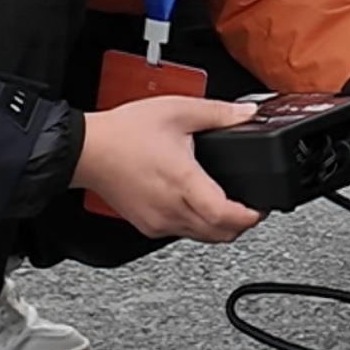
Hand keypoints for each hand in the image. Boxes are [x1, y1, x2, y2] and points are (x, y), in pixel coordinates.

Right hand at [73, 97, 264, 242]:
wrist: (87, 151)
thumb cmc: (124, 133)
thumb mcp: (177, 111)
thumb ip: (218, 113)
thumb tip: (247, 114)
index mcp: (183, 182)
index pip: (226, 216)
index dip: (250, 216)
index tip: (262, 207)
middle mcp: (172, 209)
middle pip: (220, 235)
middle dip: (242, 224)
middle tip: (251, 206)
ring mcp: (158, 222)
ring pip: (202, 238)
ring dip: (220, 227)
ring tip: (227, 204)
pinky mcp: (147, 226)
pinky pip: (182, 233)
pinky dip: (197, 225)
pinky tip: (196, 204)